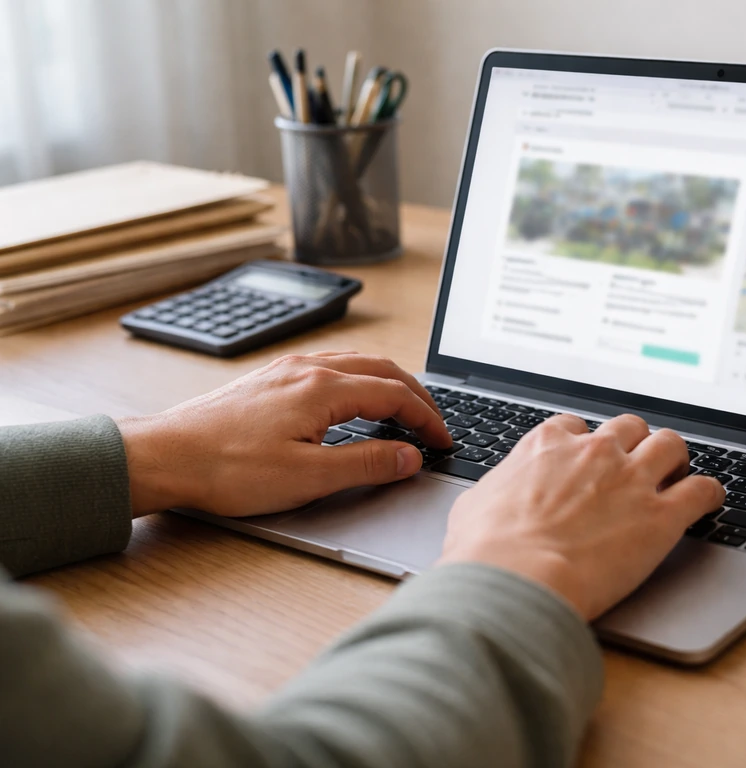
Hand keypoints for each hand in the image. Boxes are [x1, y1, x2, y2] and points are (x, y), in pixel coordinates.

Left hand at [116, 353, 451, 516]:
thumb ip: (365, 464)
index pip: (395, 394)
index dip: (427, 418)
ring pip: (356, 363)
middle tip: (435, 422)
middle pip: (382, 369)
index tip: (443, 440)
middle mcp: (307, 368)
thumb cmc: (226, 469)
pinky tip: (354, 398)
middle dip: (416, 395)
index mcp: (322, 389)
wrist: (164, 456)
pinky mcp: (270, 378)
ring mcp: (286, 369)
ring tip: (405, 408)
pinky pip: (331, 366)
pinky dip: (360, 379)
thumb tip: (409, 456)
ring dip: (389, 383)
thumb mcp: (306, 477)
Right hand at [439, 414, 724, 619]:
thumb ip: (496, 490)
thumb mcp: (475, 504)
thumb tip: (491, 499)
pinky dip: (708, 493)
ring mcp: (631, 480)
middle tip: (635, 467)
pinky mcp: (661, 517)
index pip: (578, 428)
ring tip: (675, 477)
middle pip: (630, 427)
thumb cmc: (486, 550)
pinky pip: (702, 489)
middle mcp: (595, 452)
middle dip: (634, 445)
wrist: (515, 580)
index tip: (588, 462)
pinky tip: (707, 502)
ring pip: (671, 444)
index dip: (586, 445)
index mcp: (549, 444)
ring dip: (674, 459)